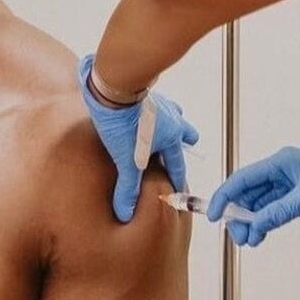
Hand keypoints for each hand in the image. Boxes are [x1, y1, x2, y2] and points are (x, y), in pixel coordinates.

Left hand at [77, 54, 199, 221]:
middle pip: (185, 133)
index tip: (178, 188)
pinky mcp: (145, 91)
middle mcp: (171, 119)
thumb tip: (126, 212)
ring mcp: (160, 103)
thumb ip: (128, 186)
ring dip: (172, 122)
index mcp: (171, 137)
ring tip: (165, 127)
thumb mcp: (126, 159)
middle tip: (183, 148)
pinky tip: (143, 110)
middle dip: (185, 143)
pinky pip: (156, 102)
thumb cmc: (123, 123)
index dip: (176, 178)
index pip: (177, 164)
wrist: (114, 87)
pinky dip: (155, 109)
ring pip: (174, 114)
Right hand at [207, 147, 299, 246]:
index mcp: (281, 162)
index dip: (225, 195)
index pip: (243, 178)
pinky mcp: (295, 199)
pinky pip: (271, 211)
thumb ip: (279, 211)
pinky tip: (260, 235)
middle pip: (248, 193)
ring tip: (250, 240)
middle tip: (238, 236)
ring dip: (251, 222)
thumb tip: (254, 225)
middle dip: (238, 214)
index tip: (213, 214)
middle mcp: (280, 172)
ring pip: (258, 205)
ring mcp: (287, 186)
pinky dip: (263, 223)